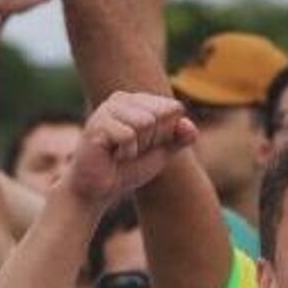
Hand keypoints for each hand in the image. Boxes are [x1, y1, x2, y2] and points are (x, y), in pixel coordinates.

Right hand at [68, 92, 196, 204]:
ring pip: (146, 122)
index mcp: (138, 100)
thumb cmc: (128, 168)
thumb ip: (179, 137)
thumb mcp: (161, 151)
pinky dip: (126, 152)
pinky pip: (129, 135)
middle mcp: (121, 98)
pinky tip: (112, 155)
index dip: (166, 134)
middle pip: (161, 114)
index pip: (174, 108)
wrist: (98, 190)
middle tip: (133, 150)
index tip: (147, 145)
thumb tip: (190, 126)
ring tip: (122, 152)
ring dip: (139, 147)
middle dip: (153, 140)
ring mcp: (107, 108)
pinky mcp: (98, 123)